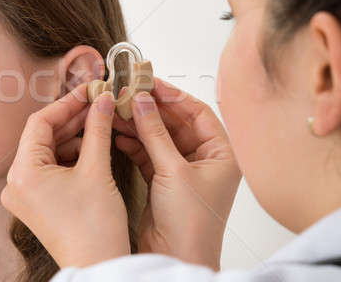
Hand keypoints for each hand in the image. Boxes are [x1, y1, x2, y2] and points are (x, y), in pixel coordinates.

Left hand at [0, 84, 129, 267]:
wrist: (98, 266)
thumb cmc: (94, 228)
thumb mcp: (97, 170)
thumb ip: (97, 129)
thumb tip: (101, 101)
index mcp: (23, 173)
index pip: (40, 123)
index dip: (67, 103)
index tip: (89, 91)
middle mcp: (16, 183)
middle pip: (43, 136)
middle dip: (72, 118)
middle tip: (97, 102)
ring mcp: (24, 194)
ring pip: (48, 150)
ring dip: (73, 136)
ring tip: (99, 121)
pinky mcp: (36, 201)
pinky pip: (51, 167)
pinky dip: (70, 154)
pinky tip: (92, 144)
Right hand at [113, 78, 240, 270]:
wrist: (176, 258)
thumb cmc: (191, 225)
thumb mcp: (174, 171)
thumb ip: (156, 134)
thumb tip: (144, 102)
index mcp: (221, 154)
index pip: (198, 113)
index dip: (174, 97)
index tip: (151, 84)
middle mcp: (204, 160)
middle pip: (176, 123)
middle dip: (152, 109)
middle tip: (130, 94)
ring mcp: (182, 170)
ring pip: (159, 137)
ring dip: (139, 124)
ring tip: (119, 110)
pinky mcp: (163, 181)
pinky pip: (148, 153)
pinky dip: (134, 143)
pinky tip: (119, 133)